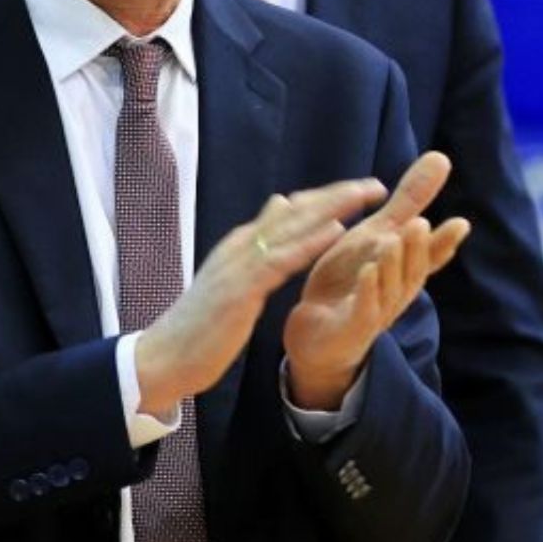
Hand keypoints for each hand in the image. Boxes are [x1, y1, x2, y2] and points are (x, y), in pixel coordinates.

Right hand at [134, 177, 386, 417]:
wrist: (167, 356)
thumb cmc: (201, 324)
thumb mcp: (231, 278)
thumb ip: (255, 245)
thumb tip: (279, 205)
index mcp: (241, 245)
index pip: (290, 212)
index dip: (326, 198)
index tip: (360, 190)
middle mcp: (241, 245)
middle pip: (296, 210)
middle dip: (338, 195)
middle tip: (376, 185)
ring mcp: (239, 264)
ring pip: (293, 226)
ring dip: (332, 208)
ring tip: (365, 195)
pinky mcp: (241, 288)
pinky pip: (282, 259)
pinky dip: (311, 242)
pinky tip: (337, 230)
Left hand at [282, 152, 470, 409]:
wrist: (317, 332)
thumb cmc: (353, 279)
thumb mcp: (379, 233)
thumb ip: (409, 200)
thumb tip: (442, 158)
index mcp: (404, 268)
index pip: (430, 255)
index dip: (444, 243)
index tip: (461, 224)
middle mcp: (397, 291)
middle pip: (412, 270)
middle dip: (417, 248)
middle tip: (420, 223)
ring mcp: (377, 312)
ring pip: (390, 288)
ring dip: (393, 265)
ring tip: (393, 241)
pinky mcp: (353, 329)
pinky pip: (364, 310)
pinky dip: (367, 291)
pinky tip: (367, 271)